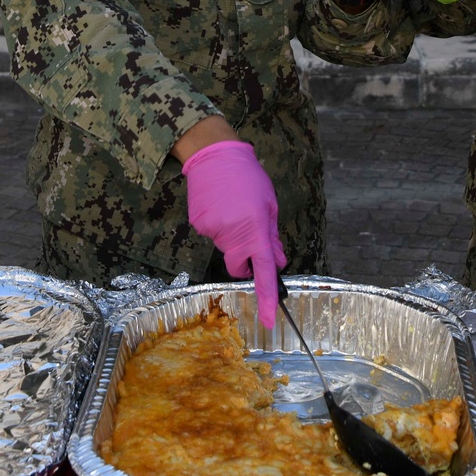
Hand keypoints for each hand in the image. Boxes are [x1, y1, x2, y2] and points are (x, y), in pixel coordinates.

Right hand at [182, 141, 285, 328]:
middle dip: (244, 260)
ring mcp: (213, 231)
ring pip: (225, 247)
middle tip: (248, 233)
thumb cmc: (248, 178)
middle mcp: (233, 234)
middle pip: (238, 266)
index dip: (266, 297)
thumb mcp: (270, 205)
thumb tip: (276, 262)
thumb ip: (272, 237)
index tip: (268, 320)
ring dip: (232, 235)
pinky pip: (213, 234)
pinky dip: (218, 225)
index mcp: (256, 229)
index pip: (263, 271)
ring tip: (233, 207)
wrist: (215, 155)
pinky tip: (220, 205)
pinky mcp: (199, 225)